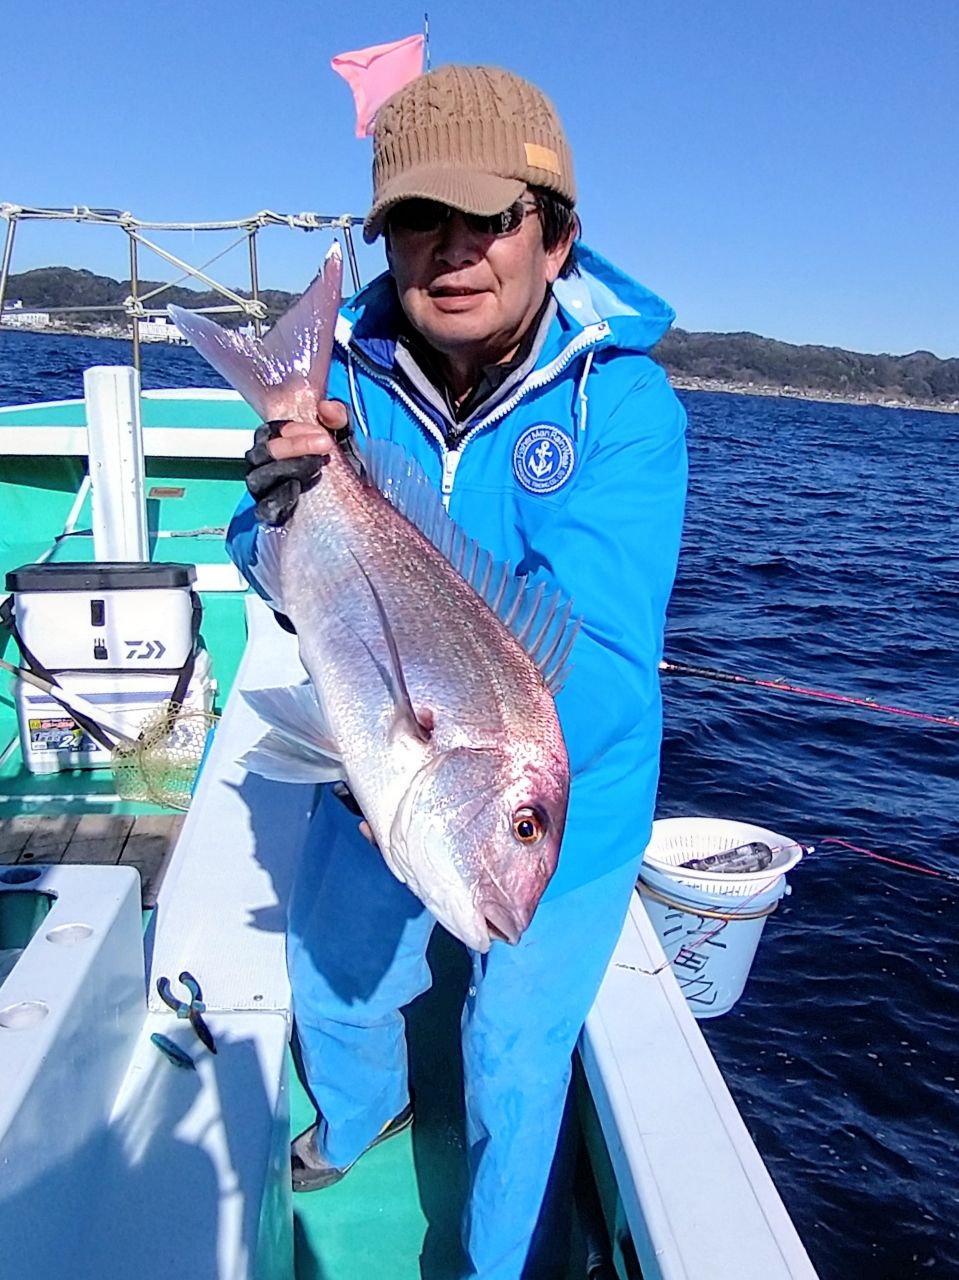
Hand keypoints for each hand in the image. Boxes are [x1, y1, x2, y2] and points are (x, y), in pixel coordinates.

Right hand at [244, 399, 349, 524]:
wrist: (354, 505)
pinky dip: (280, 497)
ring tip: (318, 465)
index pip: (269, 431)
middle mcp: (263, 467)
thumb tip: (326, 408)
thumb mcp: (343, 438)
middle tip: (325, 444)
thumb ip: (338, 418)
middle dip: (294, 446)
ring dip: (290, 468)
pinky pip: (265, 507)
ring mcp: (264, 492)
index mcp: (275, 444)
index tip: (321, 431)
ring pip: (259, 478)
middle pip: (262, 452)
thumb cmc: (340, 466)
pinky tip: (298, 488)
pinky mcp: (271, 515)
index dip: (292, 429)